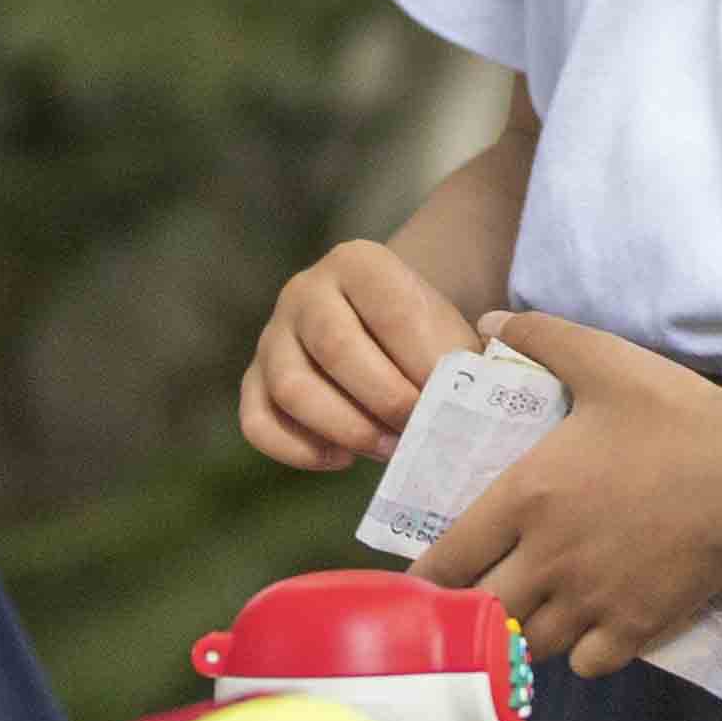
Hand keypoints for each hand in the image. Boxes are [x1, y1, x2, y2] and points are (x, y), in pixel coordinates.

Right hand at [238, 239, 478, 468]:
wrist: (385, 333)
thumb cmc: (423, 339)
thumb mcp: (450, 335)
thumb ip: (461, 363)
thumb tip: (468, 406)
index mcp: (359, 262)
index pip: (391, 311)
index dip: (424, 363)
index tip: (449, 398)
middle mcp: (305, 290)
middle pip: (336, 347)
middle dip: (385, 400)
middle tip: (419, 431)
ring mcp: (272, 335)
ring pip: (291, 388)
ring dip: (346, 428)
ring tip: (388, 447)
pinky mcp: (253, 381)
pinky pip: (257, 422)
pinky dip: (297, 450)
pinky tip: (341, 458)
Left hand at [419, 312, 721, 678]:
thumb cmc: (673, 414)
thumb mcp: (600, 359)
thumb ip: (538, 336)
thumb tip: (486, 322)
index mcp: (524, 498)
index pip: (447, 560)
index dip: (427, 580)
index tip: (423, 585)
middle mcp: (547, 560)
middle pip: (482, 613)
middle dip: (473, 611)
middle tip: (478, 600)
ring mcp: (592, 600)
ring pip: (531, 645)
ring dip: (525, 634)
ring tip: (534, 614)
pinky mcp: (637, 627)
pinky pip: (586, 666)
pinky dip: (580, 655)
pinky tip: (589, 629)